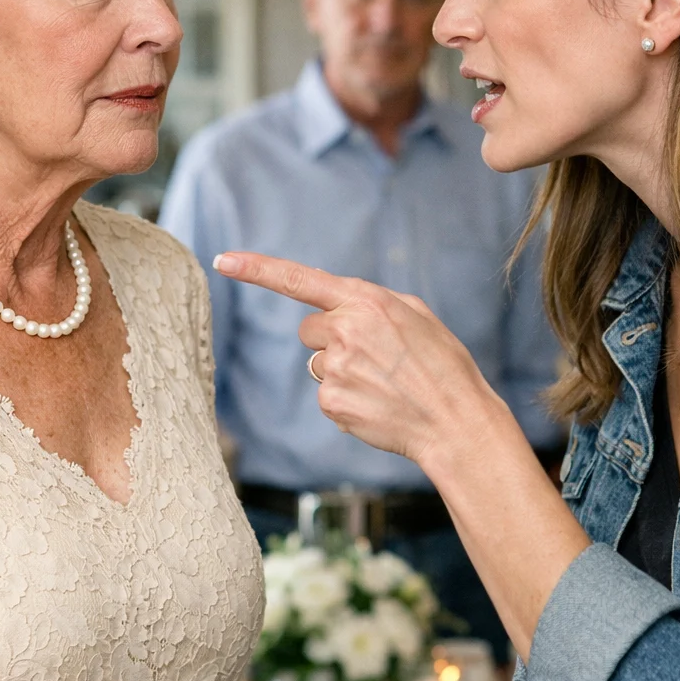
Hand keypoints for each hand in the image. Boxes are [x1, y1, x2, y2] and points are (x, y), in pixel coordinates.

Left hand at [213, 252, 500, 472]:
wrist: (456, 421)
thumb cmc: (443, 366)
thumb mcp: (415, 316)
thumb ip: (371, 302)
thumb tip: (333, 300)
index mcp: (366, 300)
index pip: (298, 279)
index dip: (257, 269)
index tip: (224, 260)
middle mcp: (346, 329)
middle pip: (309, 330)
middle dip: (332, 341)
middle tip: (374, 358)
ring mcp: (336, 367)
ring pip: (318, 364)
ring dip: (342, 372)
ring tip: (384, 384)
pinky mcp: (332, 401)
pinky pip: (326, 396)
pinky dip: (347, 401)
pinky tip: (378, 405)